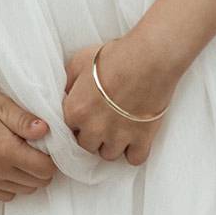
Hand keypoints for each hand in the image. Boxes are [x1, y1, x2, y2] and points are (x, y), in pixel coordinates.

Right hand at [0, 62, 55, 202]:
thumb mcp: (0, 103)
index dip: (53, 158)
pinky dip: (12, 184)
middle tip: (38, 147)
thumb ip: (24, 119)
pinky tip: (9, 165)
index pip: (45, 170)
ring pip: (22, 191)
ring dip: (29, 177)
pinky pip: (3, 195)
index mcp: (4, 150)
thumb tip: (47, 130)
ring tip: (23, 154)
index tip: (49, 144)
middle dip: (43, 167)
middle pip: (36, 183)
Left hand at [61, 36, 179, 166]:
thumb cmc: (115, 55)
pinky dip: (135, 151)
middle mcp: (94, 129)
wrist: (150, 57)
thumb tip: (66, 94)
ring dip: (113, 144)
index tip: (88, 113)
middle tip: (105, 120)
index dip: (79, 121)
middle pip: (87, 146)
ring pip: (109, 155)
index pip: (68, 129)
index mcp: (75, 111)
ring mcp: (118, 137)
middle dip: (94, 135)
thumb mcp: (80, 61)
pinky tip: (136, 137)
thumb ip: (68, 82)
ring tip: (120, 128)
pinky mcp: (142, 139)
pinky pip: (134, 159)